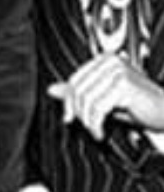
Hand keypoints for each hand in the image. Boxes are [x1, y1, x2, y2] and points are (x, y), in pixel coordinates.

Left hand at [48, 53, 163, 139]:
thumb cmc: (138, 105)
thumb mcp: (103, 98)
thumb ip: (79, 92)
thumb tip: (52, 89)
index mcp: (105, 60)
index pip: (75, 80)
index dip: (69, 102)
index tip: (69, 117)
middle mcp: (111, 61)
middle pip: (78, 90)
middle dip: (79, 113)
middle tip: (87, 126)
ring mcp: (119, 71)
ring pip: (87, 100)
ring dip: (88, 121)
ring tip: (96, 129)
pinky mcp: (125, 84)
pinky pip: (98, 108)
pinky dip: (96, 124)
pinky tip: (101, 131)